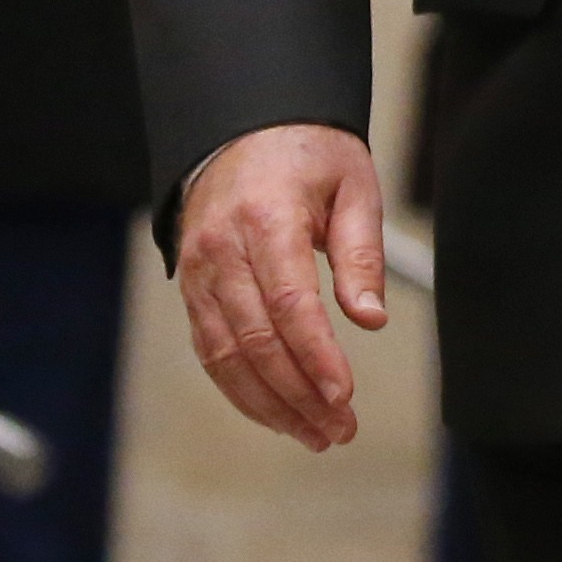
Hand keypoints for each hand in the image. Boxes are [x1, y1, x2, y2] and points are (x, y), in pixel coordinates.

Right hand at [174, 123, 387, 451]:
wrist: (242, 126)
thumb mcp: (353, 185)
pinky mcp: (191, 287)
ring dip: (270, 404)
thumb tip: (370, 319)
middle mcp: (221, 247)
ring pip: (226, 355)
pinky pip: (211, 350)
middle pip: (255, 338)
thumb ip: (362, 253)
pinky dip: (242, 390)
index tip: (345, 396)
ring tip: (314, 435)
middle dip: (299, 394)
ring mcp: (199, 269)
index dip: (316, 356)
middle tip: (340, 430)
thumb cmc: (306, 154)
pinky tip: (277, 413)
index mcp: (265, 216)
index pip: (289, 302)